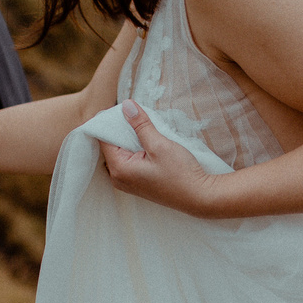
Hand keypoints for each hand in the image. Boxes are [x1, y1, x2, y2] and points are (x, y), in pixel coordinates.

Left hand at [101, 102, 220, 215]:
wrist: (199, 197)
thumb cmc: (180, 174)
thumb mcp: (159, 144)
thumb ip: (140, 125)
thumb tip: (127, 105)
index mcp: (119, 169)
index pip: (103, 139)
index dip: (110, 122)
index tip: (121, 108)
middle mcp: (118, 178)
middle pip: (110, 146)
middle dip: (120, 129)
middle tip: (133, 114)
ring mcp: (127, 183)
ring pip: (120, 153)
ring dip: (129, 138)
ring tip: (142, 126)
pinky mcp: (137, 183)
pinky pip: (129, 161)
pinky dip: (135, 149)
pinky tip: (147, 141)